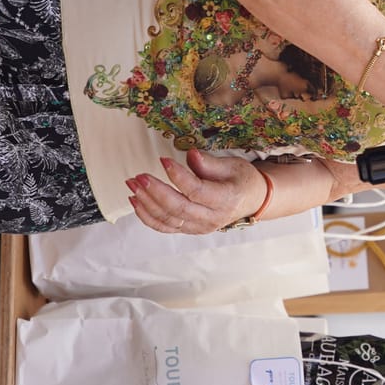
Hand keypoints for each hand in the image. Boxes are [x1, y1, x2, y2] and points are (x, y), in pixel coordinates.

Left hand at [128, 151, 267, 233]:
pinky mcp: (189, 229)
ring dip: (146, 203)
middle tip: (139, 176)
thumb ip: (209, 163)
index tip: (163, 160)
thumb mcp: (232, 165)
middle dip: (155, 192)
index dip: (178, 176)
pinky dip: (147, 216)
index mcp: (225, 200)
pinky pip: (164, 227)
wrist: (251, 200)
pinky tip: (135, 201)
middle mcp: (212, 218)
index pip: (196, 191)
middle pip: (178, 208)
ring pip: (168, 220)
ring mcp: (199, 227)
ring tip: (132, 184)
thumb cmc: (242, 180)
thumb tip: (191, 154)